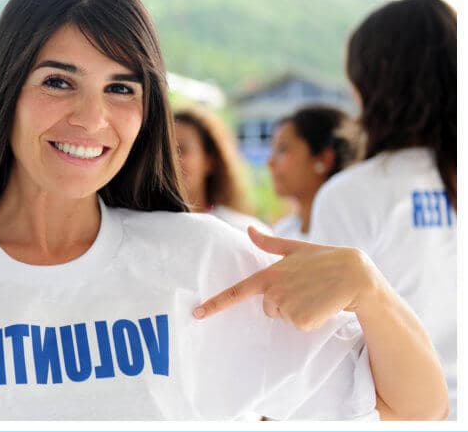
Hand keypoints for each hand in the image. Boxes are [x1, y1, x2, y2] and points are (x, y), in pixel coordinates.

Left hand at [193, 227, 380, 330]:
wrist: (357, 275)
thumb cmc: (328, 260)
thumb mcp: (298, 249)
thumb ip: (271, 243)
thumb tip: (250, 229)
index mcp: (270, 274)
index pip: (237, 291)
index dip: (216, 303)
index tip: (197, 313)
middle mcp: (274, 291)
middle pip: (269, 308)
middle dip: (286, 302)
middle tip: (308, 288)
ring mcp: (286, 306)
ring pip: (284, 318)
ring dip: (300, 310)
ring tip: (317, 295)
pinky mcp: (301, 320)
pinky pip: (299, 326)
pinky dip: (312, 320)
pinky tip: (323, 306)